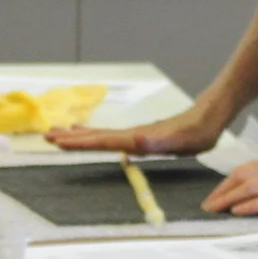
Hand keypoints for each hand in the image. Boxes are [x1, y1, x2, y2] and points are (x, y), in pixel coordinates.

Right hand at [47, 103, 225, 157]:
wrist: (210, 116)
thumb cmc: (198, 132)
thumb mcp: (179, 139)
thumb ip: (157, 139)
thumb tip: (135, 138)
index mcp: (137, 139)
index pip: (102, 141)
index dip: (80, 142)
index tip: (58, 141)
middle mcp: (132, 135)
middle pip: (96, 137)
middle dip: (71, 138)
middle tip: (47, 136)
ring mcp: (135, 134)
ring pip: (101, 135)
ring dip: (79, 136)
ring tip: (58, 134)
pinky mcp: (141, 136)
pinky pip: (111, 136)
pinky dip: (95, 135)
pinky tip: (90, 134)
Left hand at [203, 140, 257, 216]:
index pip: (245, 170)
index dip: (227, 183)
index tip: (215, 195)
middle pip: (241, 177)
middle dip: (220, 192)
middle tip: (206, 206)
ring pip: (250, 187)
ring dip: (228, 198)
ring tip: (213, 209)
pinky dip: (251, 204)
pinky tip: (237, 211)